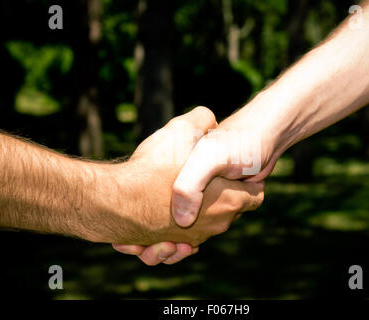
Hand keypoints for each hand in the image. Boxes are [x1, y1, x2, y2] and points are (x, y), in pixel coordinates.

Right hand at [105, 107, 263, 264]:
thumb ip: (202, 120)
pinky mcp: (168, 247)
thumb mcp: (181, 131)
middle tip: (204, 177)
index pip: (256, 195)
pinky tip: (165, 213)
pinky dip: (177, 229)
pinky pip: (180, 242)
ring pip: (204, 226)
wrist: (112, 203)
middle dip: (221, 194)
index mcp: (227, 200)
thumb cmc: (151, 170)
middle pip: (230, 210)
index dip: (248, 180)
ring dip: (196, 212)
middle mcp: (214, 226)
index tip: (234, 170)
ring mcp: (191, 240)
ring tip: (180, 196)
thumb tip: (209, 120)